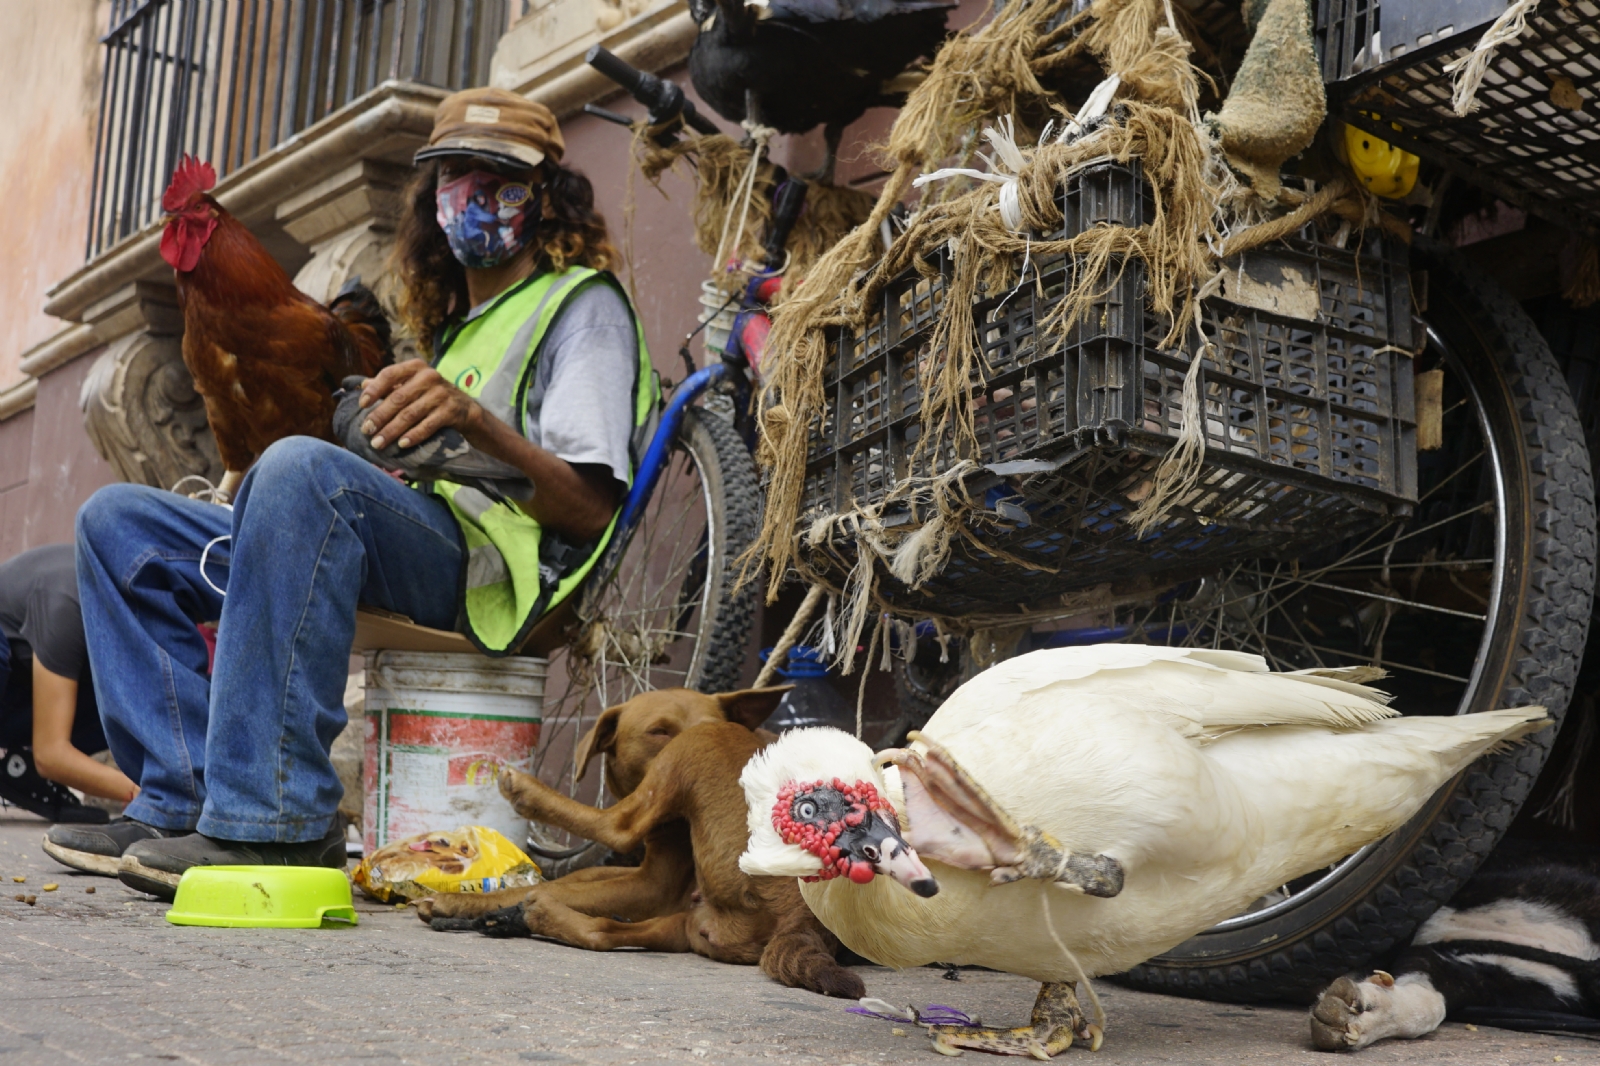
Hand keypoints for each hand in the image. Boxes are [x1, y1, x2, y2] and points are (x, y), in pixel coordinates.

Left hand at [358, 359, 479, 449]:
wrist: (467, 410)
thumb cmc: (432, 396)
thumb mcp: (413, 385)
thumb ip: (390, 385)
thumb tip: (362, 384)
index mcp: (416, 367)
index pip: (389, 374)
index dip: (374, 389)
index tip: (362, 405)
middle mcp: (429, 376)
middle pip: (398, 397)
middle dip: (379, 416)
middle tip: (366, 431)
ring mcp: (442, 394)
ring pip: (410, 414)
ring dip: (392, 430)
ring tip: (378, 443)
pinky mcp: (451, 411)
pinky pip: (428, 425)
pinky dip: (414, 435)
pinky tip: (402, 444)